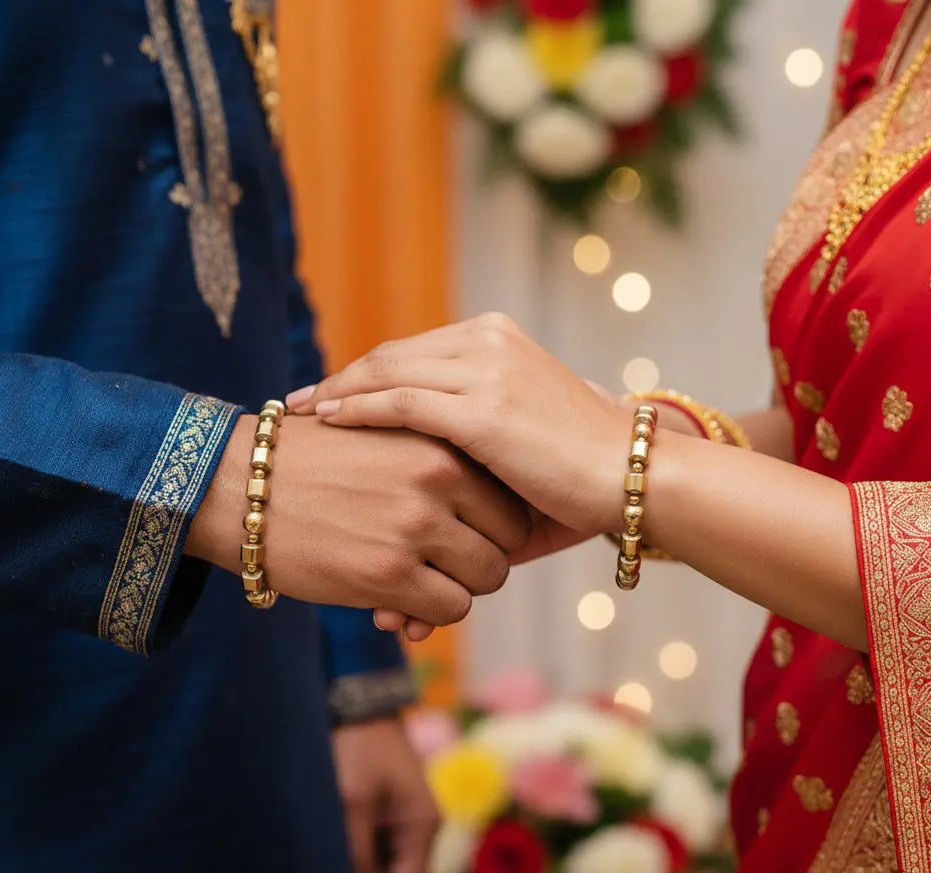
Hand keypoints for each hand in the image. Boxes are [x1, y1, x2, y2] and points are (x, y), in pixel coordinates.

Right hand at [186, 413, 530, 625]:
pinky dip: (433, 614)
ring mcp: (415, 527)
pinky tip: (402, 604)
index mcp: (440, 442)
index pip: (510, 494)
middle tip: (451, 564)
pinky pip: (450, 608)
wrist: (239, 487)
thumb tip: (483, 506)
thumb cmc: (311, 461)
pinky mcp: (388, 573)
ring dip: (461, 587)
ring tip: (427, 583)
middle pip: (510, 538)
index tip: (472, 533)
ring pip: (487, 577)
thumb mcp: (383, 434)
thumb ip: (437, 461)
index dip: (498, 522)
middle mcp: (437, 481)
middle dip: (485, 557)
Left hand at [290, 313, 633, 536]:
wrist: (632, 477)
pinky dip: (358, 408)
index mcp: (497, 339)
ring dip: (338, 392)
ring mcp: (485, 370)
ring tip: (300, 413)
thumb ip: (474, 429)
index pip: (414, 351)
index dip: (367, 372)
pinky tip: (328, 420)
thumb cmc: (580, 470)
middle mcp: (488, 342)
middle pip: (391, 354)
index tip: (332, 393)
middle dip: (341, 378)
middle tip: (298, 401)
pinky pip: (401, 401)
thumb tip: (436, 458)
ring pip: (388, 371)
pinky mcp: (482, 408)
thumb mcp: (522, 432)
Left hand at [332, 718, 438, 872]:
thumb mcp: (353, 800)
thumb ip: (357, 854)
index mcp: (422, 824)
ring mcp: (405, 816)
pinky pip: (380, 849)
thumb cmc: (356, 747)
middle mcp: (420, 824)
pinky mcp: (389, 808)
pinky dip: (362, 866)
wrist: (358, 699)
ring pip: (389, 868)